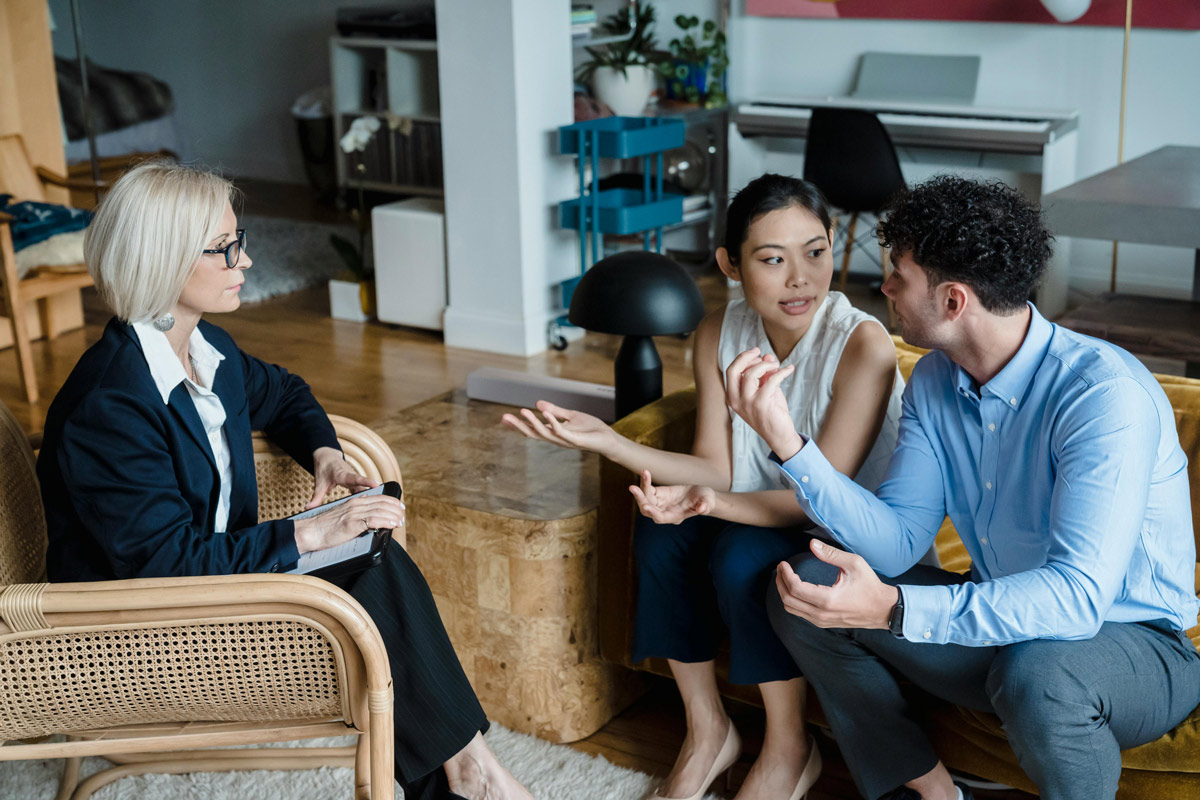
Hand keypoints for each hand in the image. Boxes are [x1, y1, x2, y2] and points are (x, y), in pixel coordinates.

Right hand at [293, 493, 404, 553]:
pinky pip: (373, 520)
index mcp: (354, 502)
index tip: (400, 508)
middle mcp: (355, 505)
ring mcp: (354, 513)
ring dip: (394, 516)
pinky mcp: (352, 523)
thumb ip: (354, 511)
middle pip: (382, 502)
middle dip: (396, 509)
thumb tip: (366, 511)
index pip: (378, 498)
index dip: (392, 502)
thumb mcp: (342, 515)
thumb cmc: (324, 528)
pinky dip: (386, 521)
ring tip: (400, 522)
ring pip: (380, 510)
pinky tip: (392, 524)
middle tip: (403, 516)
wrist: (310, 532)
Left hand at [307, 446, 377, 508]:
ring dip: (371, 495)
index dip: (366, 481)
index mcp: (343, 475)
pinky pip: (362, 490)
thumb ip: (316, 497)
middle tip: (383, 500)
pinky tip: (370, 507)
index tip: (376, 484)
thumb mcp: (319, 483)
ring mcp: (354, 479)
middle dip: (373, 492)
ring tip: (380, 506)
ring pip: (365, 488)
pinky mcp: (355, 483)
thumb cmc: (324, 469)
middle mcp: (351, 476)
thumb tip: (308, 508)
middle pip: (364, 485)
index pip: (356, 478)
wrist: (327, 458)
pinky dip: (366, 497)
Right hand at [501, 401, 616, 455]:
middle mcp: (556, 438)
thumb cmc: (591, 429)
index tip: (504, 419)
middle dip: (519, 426)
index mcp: (554, 432)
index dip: (519, 425)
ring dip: (533, 422)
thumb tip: (538, 403)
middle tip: (504, 417)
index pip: (533, 429)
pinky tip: (545, 412)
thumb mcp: (571, 416)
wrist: (608, 438)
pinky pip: (561, 431)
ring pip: (544, 433)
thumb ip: (555, 411)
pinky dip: (552, 422)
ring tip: (522, 411)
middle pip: (533, 433)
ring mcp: (564, 440)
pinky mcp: (575, 440)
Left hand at [629, 469, 714, 524]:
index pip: (660, 517)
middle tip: (633, 488)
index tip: (646, 506)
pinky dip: (646, 481)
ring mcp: (660, 502)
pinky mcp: (658, 493)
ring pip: (645, 497)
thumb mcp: (707, 502)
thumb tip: (702, 509)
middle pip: (647, 509)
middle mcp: (664, 511)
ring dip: (642, 486)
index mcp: (674, 517)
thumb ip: (705, 506)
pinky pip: (648, 488)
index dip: (653, 513)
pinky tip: (645, 471)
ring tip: (644, 472)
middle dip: (640, 499)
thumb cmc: (706, 500)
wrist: (702, 495)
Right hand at [724, 348, 802, 459]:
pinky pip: (771, 380)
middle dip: (747, 357)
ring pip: (751, 373)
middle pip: (734, 370)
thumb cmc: (771, 412)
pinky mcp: (761, 405)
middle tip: (762, 353)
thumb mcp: (765, 390)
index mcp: (732, 396)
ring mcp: (747, 403)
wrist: (779, 435)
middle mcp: (736, 400)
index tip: (757, 353)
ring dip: (766, 365)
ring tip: (778, 366)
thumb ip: (764, 374)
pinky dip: (782, 372)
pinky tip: (789, 370)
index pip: (731, 371)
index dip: (743, 358)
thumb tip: (767, 356)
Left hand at [775, 539, 898, 629]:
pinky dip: (792, 600)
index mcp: (828, 599)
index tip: (783, 563)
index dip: (785, 574)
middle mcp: (822, 613)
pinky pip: (799, 613)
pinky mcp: (823, 623)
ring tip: (784, 576)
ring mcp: (821, 621)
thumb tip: (811, 544)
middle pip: (788, 600)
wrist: (883, 609)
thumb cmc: (870, 585)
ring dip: (784, 591)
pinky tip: (794, 587)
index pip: (795, 588)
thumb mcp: (854, 564)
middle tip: (780, 568)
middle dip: (780, 582)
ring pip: (791, 609)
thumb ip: (831, 553)